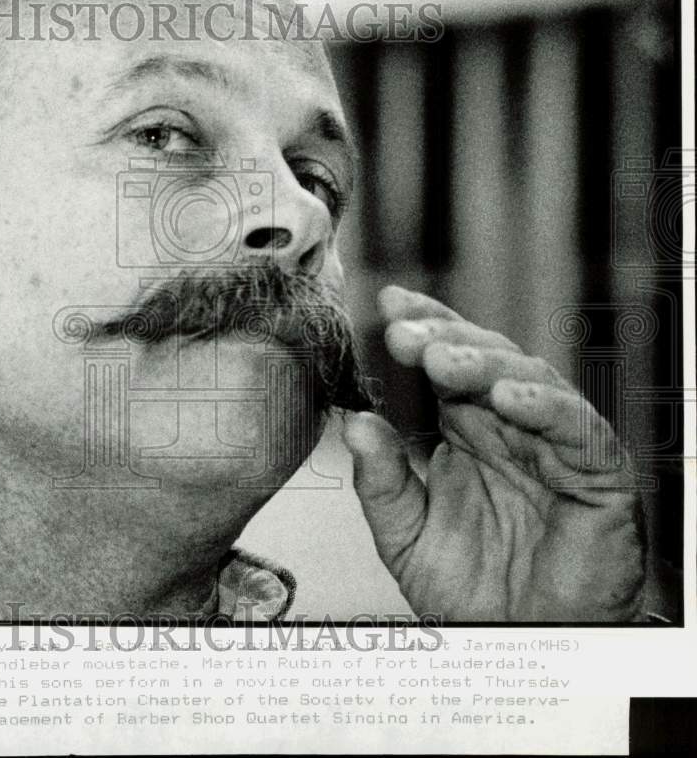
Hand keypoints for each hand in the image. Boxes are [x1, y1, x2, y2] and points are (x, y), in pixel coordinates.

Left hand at [343, 285, 646, 621]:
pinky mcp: (597, 477)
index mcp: (468, 431)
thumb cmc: (471, 590)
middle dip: (444, 338)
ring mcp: (554, 448)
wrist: (518, 648)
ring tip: (441, 359)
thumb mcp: (406, 534)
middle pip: (485, 360)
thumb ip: (382, 481)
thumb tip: (356, 422)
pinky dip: (546, 409)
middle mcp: (510, 429)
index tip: (388, 304)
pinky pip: (577, 432)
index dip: (425, 327)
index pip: (448, 363)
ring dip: (485, 365)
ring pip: (530, 382)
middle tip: (403, 332)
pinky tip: (507, 398)